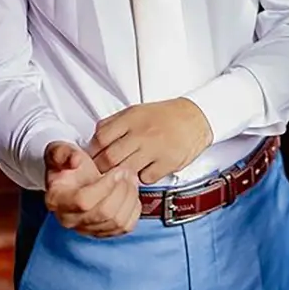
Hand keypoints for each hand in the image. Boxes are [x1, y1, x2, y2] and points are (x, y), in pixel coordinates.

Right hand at [43, 141, 140, 237]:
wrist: (75, 178)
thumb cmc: (68, 166)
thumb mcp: (59, 151)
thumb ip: (62, 153)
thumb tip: (76, 160)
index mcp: (57, 200)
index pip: (83, 201)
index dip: (105, 186)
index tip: (117, 170)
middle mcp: (70, 219)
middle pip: (104, 212)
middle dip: (122, 189)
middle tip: (127, 172)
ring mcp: (87, 228)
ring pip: (117, 221)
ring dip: (130, 197)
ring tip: (131, 179)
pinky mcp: (104, 231)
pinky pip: (125, 227)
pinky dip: (134, 209)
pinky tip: (131, 193)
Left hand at [90, 99, 212, 184]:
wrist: (196, 118)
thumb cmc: (164, 116)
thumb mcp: (136, 111)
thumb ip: (114, 124)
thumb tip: (94, 140)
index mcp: (131, 118)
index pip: (100, 138)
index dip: (92, 151)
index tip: (93, 158)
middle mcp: (142, 133)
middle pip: (109, 158)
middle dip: (101, 169)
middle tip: (102, 172)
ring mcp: (155, 148)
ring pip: (125, 170)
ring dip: (121, 175)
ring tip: (122, 174)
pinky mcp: (168, 162)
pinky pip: (146, 178)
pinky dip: (142, 178)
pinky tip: (144, 171)